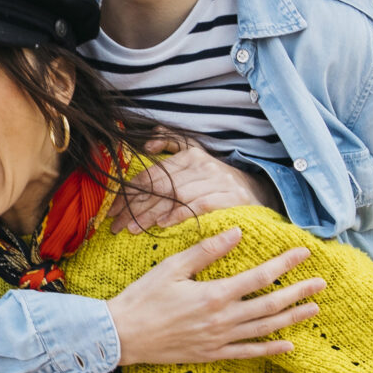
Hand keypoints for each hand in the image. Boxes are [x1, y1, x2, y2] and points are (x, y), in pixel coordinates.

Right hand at [107, 227, 324, 366]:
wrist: (123, 336)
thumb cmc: (143, 297)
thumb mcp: (172, 267)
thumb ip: (207, 251)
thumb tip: (237, 232)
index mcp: (214, 294)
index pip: (259, 276)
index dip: (284, 264)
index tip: (304, 253)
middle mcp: (223, 319)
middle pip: (270, 304)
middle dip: (298, 292)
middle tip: (320, 283)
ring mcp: (219, 339)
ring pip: (265, 329)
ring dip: (291, 318)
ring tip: (313, 309)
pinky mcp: (212, 354)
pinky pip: (248, 353)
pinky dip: (270, 350)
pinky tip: (288, 346)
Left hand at [110, 144, 280, 233]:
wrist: (261, 192)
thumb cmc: (220, 182)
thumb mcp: (198, 158)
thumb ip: (172, 145)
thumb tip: (147, 144)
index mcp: (190, 155)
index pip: (152, 174)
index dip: (129, 192)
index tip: (112, 210)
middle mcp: (202, 165)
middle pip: (160, 186)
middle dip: (134, 207)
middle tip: (116, 225)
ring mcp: (217, 180)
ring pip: (175, 196)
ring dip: (150, 214)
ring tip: (132, 229)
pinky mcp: (230, 197)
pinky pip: (199, 205)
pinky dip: (179, 214)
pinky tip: (163, 225)